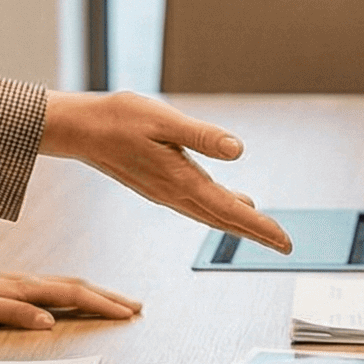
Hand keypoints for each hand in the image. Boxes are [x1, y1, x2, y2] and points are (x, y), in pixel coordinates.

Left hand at [0, 270, 142, 329]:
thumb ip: (15, 314)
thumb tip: (49, 322)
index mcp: (27, 289)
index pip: (73, 295)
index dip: (101, 305)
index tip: (126, 314)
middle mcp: (32, 282)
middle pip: (80, 286)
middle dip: (110, 297)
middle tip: (137, 307)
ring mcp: (27, 282)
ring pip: (72, 284)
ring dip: (98, 293)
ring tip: (119, 303)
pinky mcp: (21, 286)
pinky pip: (60, 287)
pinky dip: (80, 292)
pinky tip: (82, 297)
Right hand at [41, 90, 291, 252]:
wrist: (78, 129)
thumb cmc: (118, 118)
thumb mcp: (164, 119)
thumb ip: (202, 136)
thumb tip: (238, 150)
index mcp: (181, 180)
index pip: (230, 211)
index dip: (261, 227)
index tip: (286, 243)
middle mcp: (174, 193)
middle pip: (223, 219)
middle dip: (256, 232)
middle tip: (283, 245)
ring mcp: (164, 192)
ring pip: (209, 214)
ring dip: (237, 223)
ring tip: (261, 227)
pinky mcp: (156, 186)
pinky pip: (195, 206)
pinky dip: (217, 210)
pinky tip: (224, 202)